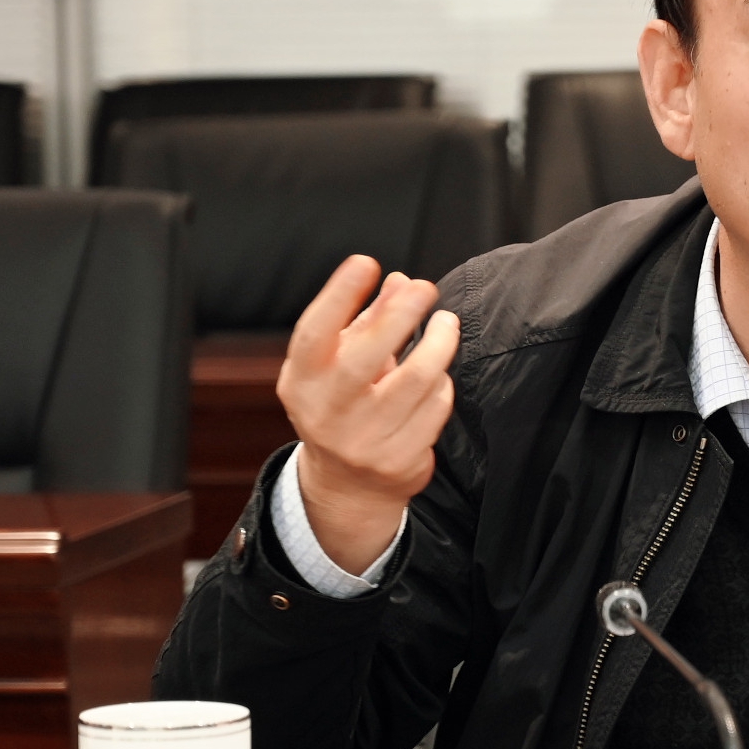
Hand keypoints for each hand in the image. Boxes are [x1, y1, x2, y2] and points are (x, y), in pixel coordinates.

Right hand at [275, 256, 459, 575]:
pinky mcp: (399, 460)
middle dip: (402, 313)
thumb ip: (366, 320)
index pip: (314, 333)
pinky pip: (436, 407)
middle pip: (369, 354)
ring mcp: (364, 441)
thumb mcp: (338, 363)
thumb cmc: (343, 404)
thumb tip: (401, 281)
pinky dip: (443, 383)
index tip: (366, 263)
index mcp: (302, 382)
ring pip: (418, 379)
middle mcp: (327, 413)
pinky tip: (438, 375)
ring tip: (446, 323)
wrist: (347, 485)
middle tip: (425, 288)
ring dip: (439, 342)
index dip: (339, 295)